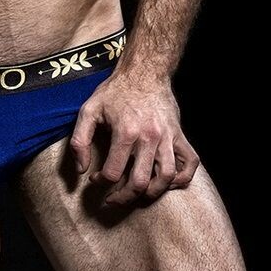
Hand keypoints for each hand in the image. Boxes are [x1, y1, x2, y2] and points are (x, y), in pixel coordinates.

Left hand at [69, 70, 199, 205]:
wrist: (144, 71)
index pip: (113, 172)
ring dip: (151, 193)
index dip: (101, 182)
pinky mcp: (179, 135)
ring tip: (138, 194)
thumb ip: (80, 140)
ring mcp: (167, 137)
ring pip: (166, 178)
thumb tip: (82, 169)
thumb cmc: (115, 91)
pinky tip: (167, 182)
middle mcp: (149, 137)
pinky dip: (182, 178)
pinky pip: (190, 163)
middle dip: (123, 197)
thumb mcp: (89, 110)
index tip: (96, 179)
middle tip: (113, 198)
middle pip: (140, 182)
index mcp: (125, 132)